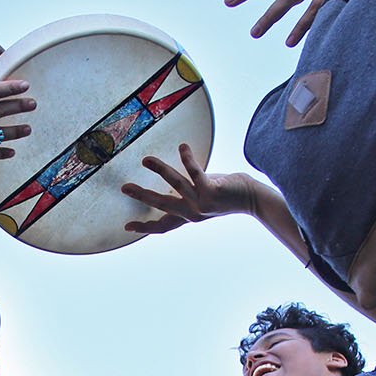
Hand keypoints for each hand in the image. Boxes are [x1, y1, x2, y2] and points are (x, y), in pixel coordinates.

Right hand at [122, 143, 257, 234]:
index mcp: (188, 216)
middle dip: (142, 196)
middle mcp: (193, 213)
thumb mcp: (201, 196)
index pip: (163, 227)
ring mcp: (202, 203)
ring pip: (176, 185)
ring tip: (146, 160)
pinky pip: (195, 173)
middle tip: (124, 188)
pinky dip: (187, 159)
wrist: (251, 198)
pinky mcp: (211, 191)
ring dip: (160, 171)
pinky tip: (182, 147)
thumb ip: (185, 193)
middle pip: (162, 206)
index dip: (144, 228)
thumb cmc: (225, 193)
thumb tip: (167, 184)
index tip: (126, 227)